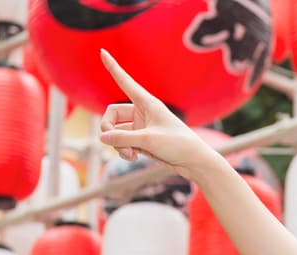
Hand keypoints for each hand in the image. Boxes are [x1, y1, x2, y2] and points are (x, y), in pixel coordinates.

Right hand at [96, 49, 215, 177]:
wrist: (195, 162)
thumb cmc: (178, 146)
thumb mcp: (148, 141)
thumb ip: (122, 139)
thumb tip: (101, 138)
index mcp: (148, 103)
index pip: (125, 82)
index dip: (113, 67)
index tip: (103, 51)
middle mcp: (143, 112)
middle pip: (112, 115)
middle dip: (108, 129)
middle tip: (112, 141)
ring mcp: (141, 127)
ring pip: (116, 132)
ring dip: (118, 144)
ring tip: (129, 154)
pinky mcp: (142, 141)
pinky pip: (123, 143)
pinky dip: (124, 150)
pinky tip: (132, 157)